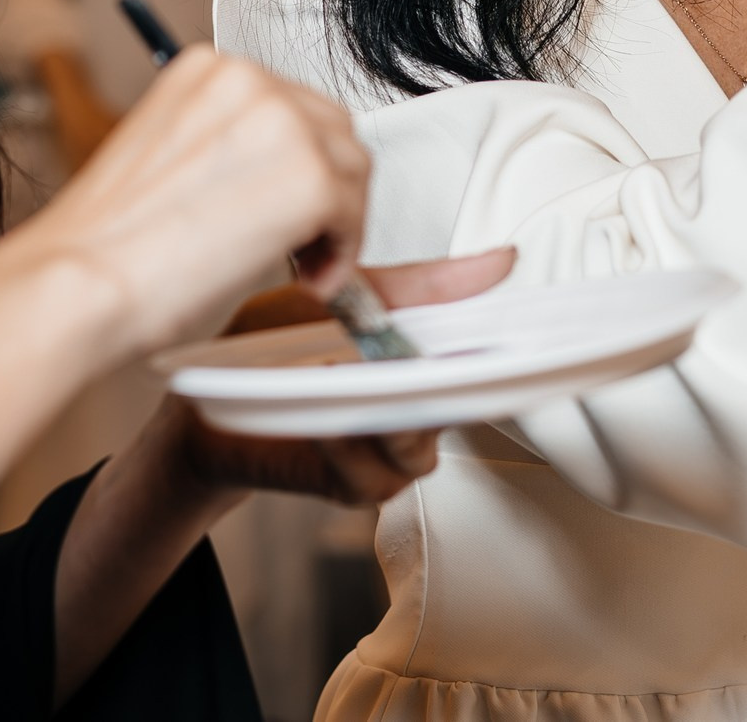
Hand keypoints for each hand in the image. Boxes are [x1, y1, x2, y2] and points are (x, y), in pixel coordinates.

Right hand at [21, 46, 372, 362]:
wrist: (79, 283)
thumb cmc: (109, 247)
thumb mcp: (175, 165)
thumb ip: (235, 154)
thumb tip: (281, 184)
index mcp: (209, 70)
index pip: (292, 105)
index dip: (299, 163)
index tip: (288, 205)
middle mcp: (249, 81)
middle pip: (332, 130)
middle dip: (327, 190)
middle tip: (304, 244)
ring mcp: (283, 123)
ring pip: (351, 169)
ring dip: (337, 222)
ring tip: (301, 266)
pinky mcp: (308, 176)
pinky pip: (353, 215)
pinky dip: (341, 254)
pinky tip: (307, 281)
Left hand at [168, 248, 518, 500]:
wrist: (206, 399)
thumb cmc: (275, 343)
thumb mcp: (355, 293)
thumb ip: (428, 286)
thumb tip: (502, 260)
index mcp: (424, 365)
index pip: (487, 366)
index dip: (515, 358)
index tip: (540, 340)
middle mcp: (414, 414)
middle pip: (460, 409)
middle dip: (452, 385)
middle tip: (434, 358)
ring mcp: (385, 454)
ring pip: (418, 446)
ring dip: (386, 412)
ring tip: (349, 373)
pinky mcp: (349, 485)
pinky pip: (370, 474)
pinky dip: (350, 444)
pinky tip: (328, 416)